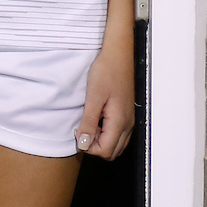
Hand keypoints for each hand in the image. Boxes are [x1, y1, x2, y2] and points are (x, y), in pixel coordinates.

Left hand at [76, 0, 135, 160]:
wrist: (118, 53)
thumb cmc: (106, 71)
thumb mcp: (93, 97)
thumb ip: (89, 123)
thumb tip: (83, 144)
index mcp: (119, 121)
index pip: (104, 151)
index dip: (88, 147)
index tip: (78, 131)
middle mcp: (127, 124)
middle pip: (112, 152)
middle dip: (95, 147)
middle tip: (82, 129)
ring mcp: (129, 119)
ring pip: (117, 145)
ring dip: (102, 141)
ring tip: (89, 124)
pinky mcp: (126, 113)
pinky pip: (119, 134)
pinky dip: (107, 134)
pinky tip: (97, 119)